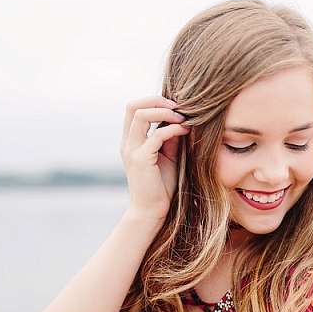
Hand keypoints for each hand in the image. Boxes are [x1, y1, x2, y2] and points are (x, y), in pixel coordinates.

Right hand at [120, 96, 190, 224]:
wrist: (151, 211)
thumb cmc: (161, 186)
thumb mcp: (168, 156)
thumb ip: (171, 138)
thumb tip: (183, 119)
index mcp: (130, 140)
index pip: (134, 108)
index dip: (154, 101)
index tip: (175, 106)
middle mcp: (127, 143)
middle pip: (133, 106)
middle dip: (157, 100)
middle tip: (178, 106)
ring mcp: (131, 150)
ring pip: (141, 115)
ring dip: (165, 112)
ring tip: (183, 118)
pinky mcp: (140, 160)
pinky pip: (156, 135)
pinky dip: (172, 129)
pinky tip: (185, 131)